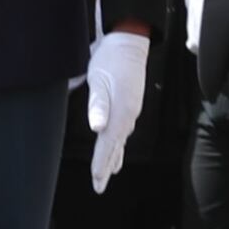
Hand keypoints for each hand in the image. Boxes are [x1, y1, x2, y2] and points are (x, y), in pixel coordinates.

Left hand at [83, 30, 150, 190]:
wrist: (130, 42)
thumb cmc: (110, 59)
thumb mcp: (98, 79)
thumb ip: (98, 105)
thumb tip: (98, 128)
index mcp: (121, 111)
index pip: (108, 144)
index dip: (101, 163)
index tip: (96, 180)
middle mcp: (128, 115)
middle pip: (115, 147)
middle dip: (106, 167)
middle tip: (99, 186)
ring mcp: (131, 110)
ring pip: (120, 141)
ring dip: (113, 158)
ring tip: (107, 174)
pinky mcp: (130, 104)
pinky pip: (124, 131)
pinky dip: (118, 145)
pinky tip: (117, 149)